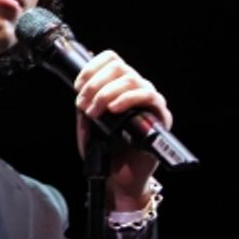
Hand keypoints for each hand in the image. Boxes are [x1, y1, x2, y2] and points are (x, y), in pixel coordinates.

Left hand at [72, 50, 171, 209]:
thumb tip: (82, 88)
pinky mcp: (160, 116)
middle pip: (119, 67)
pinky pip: (149, 96)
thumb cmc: (106, 151)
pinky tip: (114, 108)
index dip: (92, 67)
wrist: (119, 179)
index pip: (111, 59)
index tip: (78, 86)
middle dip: (95, 84)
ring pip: (131, 79)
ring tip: (95, 112)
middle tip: (84, 105)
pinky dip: (128, 99)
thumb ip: (86, 104)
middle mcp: (137, 89)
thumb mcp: (88, 123)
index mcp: (120, 86)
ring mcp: (150, 101)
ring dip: (106, 93)